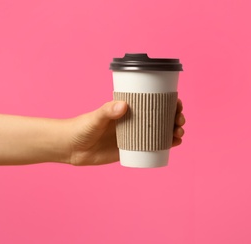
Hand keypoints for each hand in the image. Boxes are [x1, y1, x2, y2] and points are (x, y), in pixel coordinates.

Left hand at [67, 99, 184, 165]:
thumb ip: (107, 111)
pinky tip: (174, 144)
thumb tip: (123, 105)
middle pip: (160, 116)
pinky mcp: (130, 149)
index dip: (168, 102)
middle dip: (174, 117)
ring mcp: (133, 135)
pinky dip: (165, 144)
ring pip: (159, 131)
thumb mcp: (94, 118)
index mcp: (127, 109)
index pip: (152, 102)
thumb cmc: (80, 128)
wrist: (71, 148)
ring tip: (179, 134)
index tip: (177, 104)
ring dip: (173, 131)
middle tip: (179, 121)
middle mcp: (133, 120)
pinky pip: (152, 146)